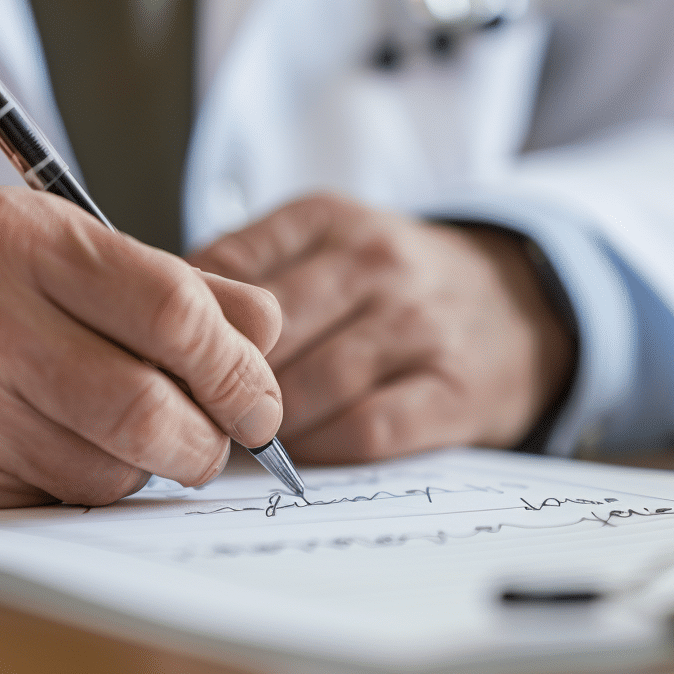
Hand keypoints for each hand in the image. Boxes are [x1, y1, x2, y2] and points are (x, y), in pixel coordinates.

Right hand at [0, 187, 282, 508]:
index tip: (260, 397)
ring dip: (143, 463)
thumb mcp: (64, 245)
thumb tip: (268, 333)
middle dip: (208, 439)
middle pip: (147, 409)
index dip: (236, 366)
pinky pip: (55, 503)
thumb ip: (176, 284)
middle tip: (221, 438)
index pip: (173, 311)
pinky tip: (61, 447)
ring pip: (108, 470)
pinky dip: (83, 486)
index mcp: (28, 242)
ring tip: (122, 427)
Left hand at [190, 193, 572, 462]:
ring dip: (266, 425)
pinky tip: (304, 455)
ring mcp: (419, 324)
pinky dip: (322, 451)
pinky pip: (366, 428)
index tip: (160, 358)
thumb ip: (247, 268)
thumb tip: (151, 321)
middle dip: (218, 383)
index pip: (226, 265)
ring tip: (241, 440)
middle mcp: (376, 261)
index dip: (182, 323)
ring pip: (310, 385)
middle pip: (264, 332)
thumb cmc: (395, 284)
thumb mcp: (327, 240)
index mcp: (328, 218)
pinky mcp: (452, 389)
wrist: (522, 303)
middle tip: (188, 417)